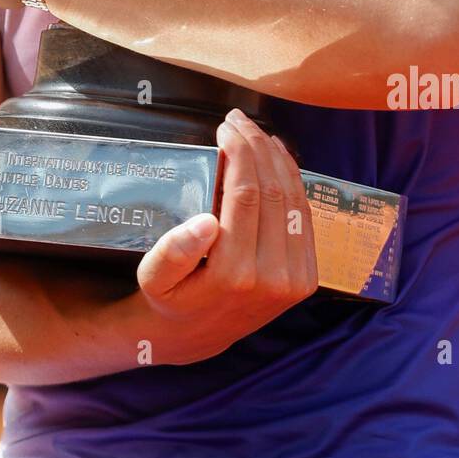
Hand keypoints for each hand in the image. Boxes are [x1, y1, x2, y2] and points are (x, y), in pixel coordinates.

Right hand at [134, 108, 318, 364]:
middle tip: (238, 120)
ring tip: (256, 132)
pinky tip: (277, 159)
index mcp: (234, 275)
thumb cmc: (169, 298)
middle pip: (273, 192)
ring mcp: (295, 280)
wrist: (197, 336)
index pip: (245, 195)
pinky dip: (293, 181)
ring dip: (278, 159)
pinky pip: (304, 218)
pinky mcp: (306, 278)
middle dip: (257, 147)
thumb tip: (206, 221)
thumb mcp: (152, 277)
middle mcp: (273, 279)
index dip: (239, 153)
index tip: (224, 127)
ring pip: (294, 201)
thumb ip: (173, 251)